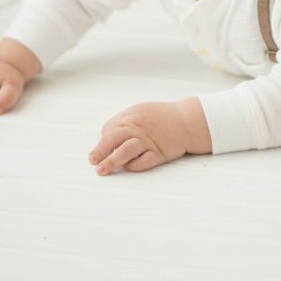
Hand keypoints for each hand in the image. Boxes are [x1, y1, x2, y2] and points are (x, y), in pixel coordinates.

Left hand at [89, 99, 207, 174]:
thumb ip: (126, 120)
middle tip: (92, 160)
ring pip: (124, 151)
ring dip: (110, 162)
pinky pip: (141, 162)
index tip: (102, 148)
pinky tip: (127, 167)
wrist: (188, 120)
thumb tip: (108, 134)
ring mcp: (148, 141)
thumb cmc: (164, 116)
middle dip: (99, 151)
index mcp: (132, 115)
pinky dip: (132, 166)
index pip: (109, 128)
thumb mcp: (142, 110)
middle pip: (112, 139)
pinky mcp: (158, 153)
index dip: (104, 139)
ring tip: (101, 170)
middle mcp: (138, 128)